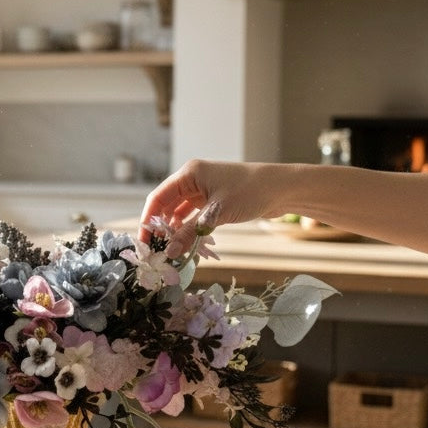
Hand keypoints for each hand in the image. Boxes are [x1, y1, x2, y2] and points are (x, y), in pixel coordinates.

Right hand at [139, 160, 279, 251]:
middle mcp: (193, 180)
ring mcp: (203, 190)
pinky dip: (188, 230)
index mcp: (189, 174)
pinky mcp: (213, 201)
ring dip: (174, 231)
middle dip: (160, 228)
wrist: (283, 188)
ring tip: (170, 252)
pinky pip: (193, 217)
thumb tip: (170, 253)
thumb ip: (190, 232)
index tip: (144, 243)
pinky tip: (186, 244)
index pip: (158, 198)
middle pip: (166, 206)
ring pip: (179, 213)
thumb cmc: (251, 192)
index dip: (147, 220)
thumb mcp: (217, 214)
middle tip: (156, 252)